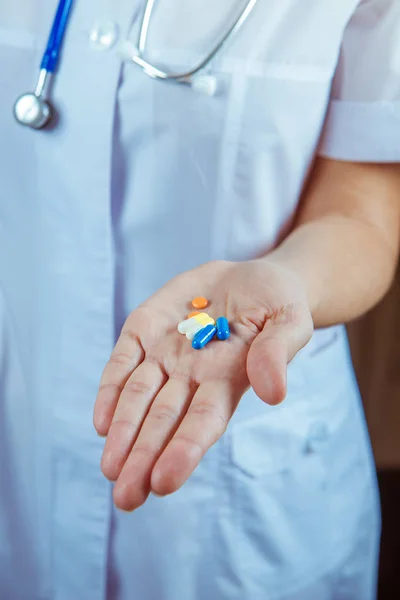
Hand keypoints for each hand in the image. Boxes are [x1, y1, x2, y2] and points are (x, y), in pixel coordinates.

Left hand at [93, 259, 312, 510]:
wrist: (250, 276)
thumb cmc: (277, 303)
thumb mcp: (289, 318)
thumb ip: (279, 351)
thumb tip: (273, 392)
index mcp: (229, 377)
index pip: (204, 420)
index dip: (184, 449)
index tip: (163, 482)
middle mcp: (192, 373)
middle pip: (164, 419)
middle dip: (143, 457)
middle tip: (125, 497)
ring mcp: (166, 352)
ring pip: (138, 397)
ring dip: (123, 432)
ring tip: (110, 469)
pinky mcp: (146, 328)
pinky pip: (123, 360)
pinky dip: (110, 390)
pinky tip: (102, 423)